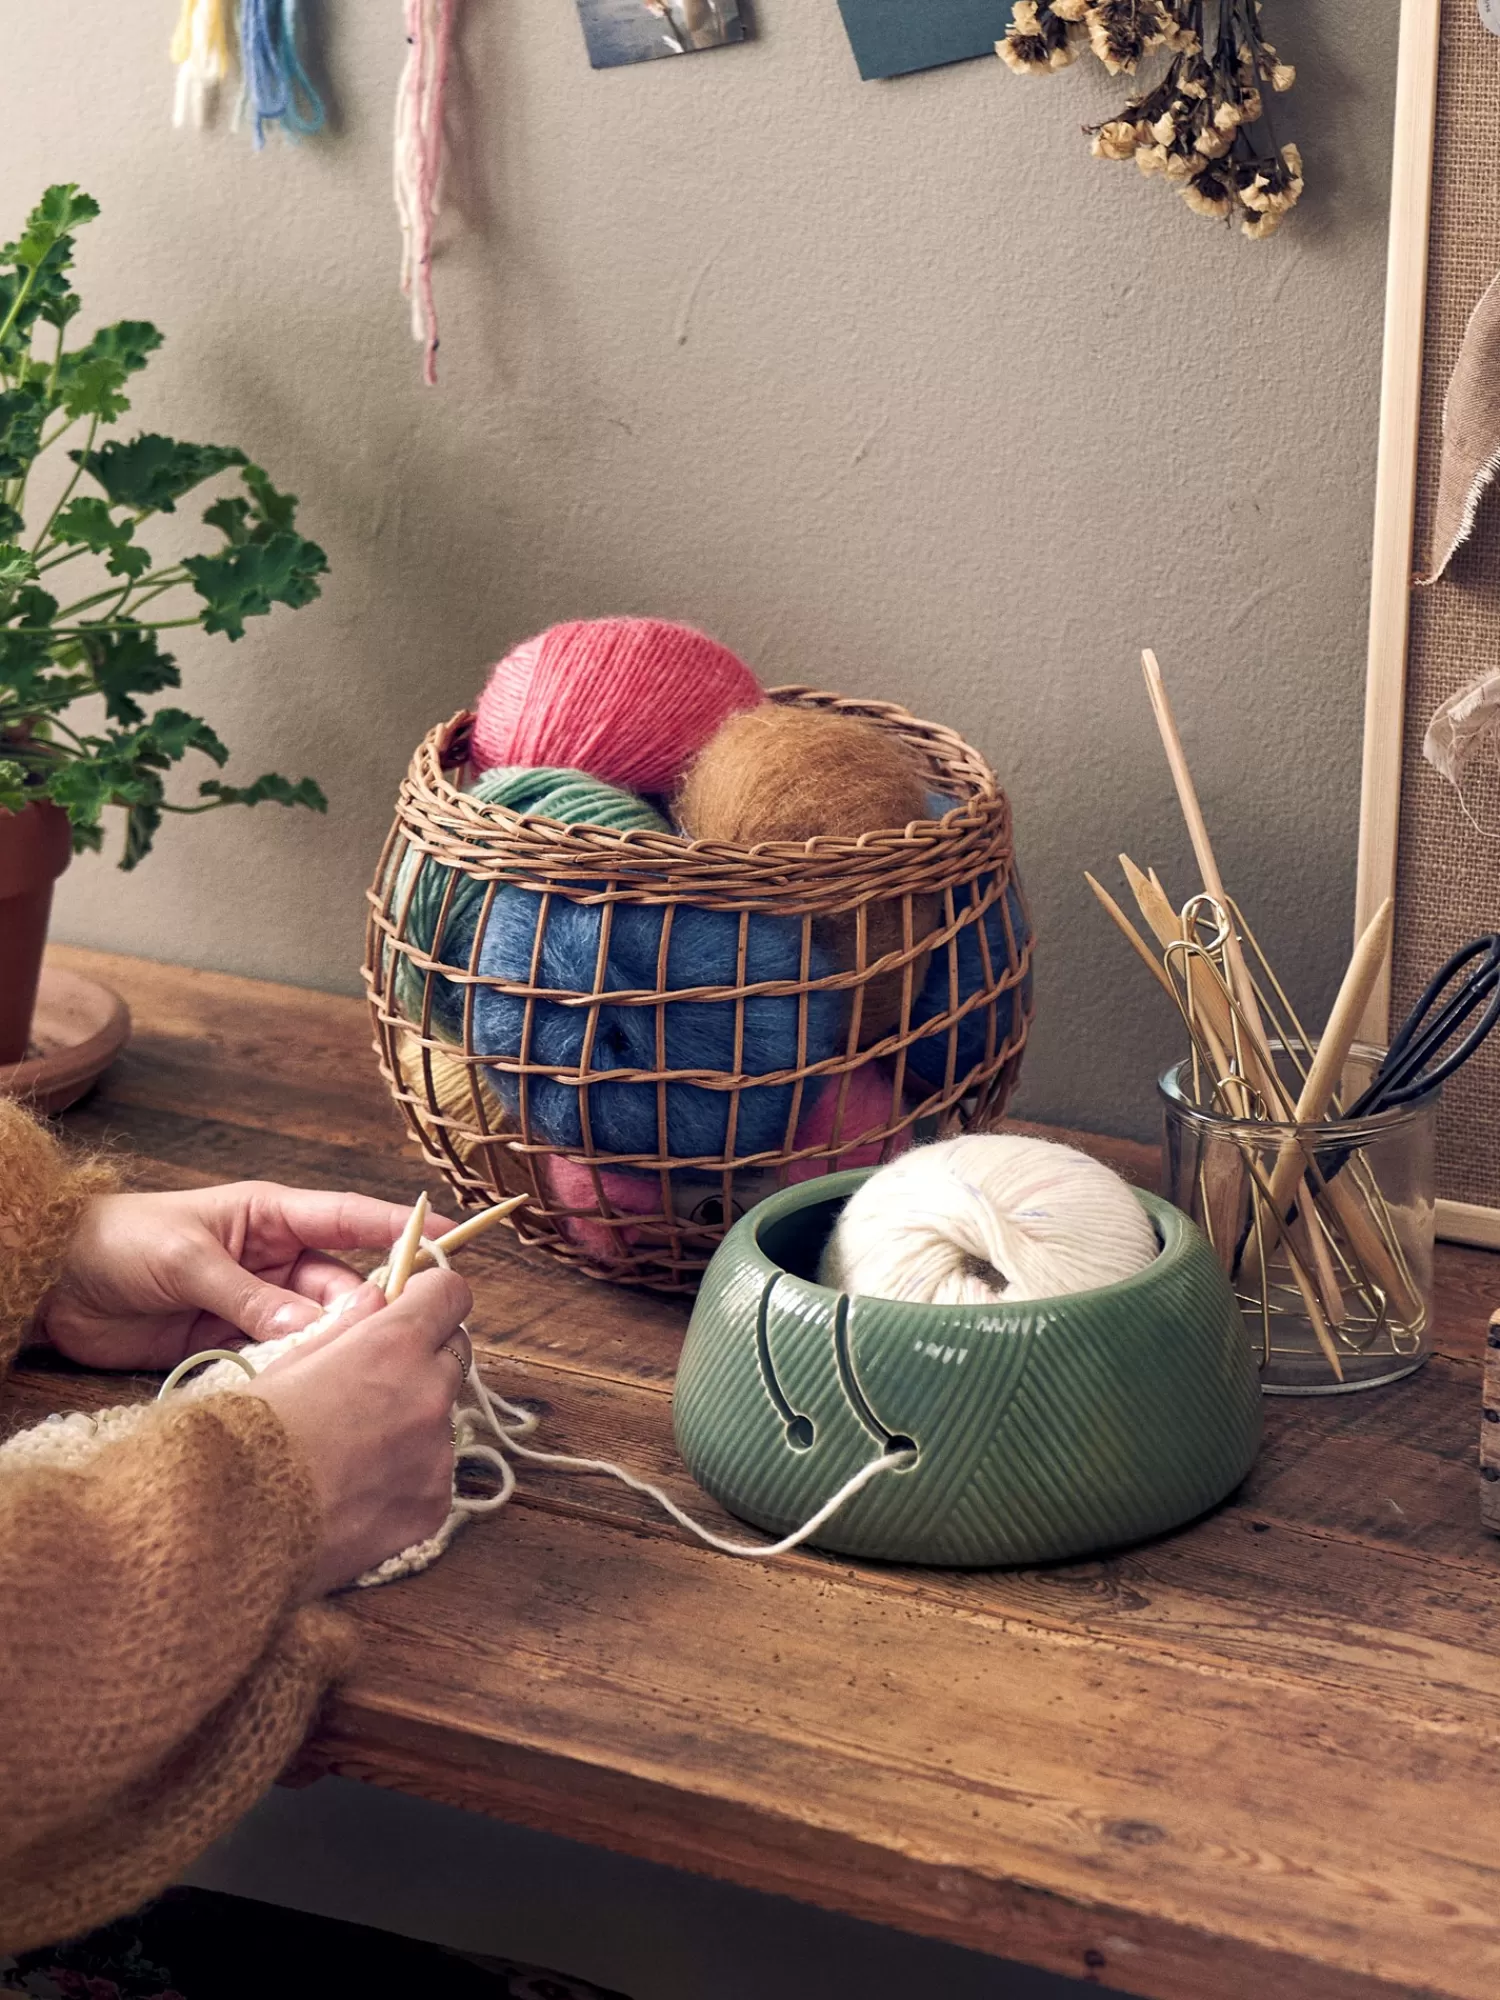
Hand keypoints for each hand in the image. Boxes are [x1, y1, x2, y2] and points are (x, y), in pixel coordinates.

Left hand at [37, 1182, 454, 1372]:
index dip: (403, 1230)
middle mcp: (275, 1259)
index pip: (352, 1219)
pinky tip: (308, 1392)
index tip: (453, 1243)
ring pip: (319, 1330)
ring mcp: (257, 1305)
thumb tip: (313, 1327)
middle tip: (388, 1342)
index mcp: (271, 1216)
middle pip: (344, 1285)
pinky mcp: (232, 1346)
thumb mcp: (186, 1259)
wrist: (53, 1284)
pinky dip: (297, 1376)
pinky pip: (282, 1362)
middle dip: (369, 1311)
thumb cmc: (118, 1242)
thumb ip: (248, 1296)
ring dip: (332, 1350)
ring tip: (349, 1374)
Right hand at [251, 1267, 474, 1595]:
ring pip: (443, 1419)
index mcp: (393, 1346)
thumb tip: (375, 1300)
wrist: (230, 1529)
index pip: (450, 1294)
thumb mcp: (286, 1363)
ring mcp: (437, 1454)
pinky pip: (434, 1476)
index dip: (430, 1296)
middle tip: (376, 1380)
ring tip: (352, 1449)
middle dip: (424, 1357)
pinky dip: (406, 1476)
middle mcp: (428, 1394)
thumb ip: (345, 1327)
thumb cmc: (245, 1438)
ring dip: (413, 1421)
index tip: (414, 1306)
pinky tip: (357, 1491)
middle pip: (454, 1354)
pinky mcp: (433, 1505)